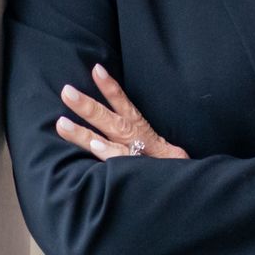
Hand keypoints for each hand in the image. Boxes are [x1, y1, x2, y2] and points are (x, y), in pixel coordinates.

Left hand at [56, 63, 189, 159]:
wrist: (192, 185)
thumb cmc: (170, 169)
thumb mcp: (161, 151)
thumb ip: (135, 145)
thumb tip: (106, 138)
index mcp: (143, 132)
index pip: (125, 105)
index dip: (111, 88)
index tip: (96, 69)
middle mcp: (141, 140)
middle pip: (112, 120)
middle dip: (88, 106)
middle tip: (66, 92)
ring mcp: (141, 156)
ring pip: (110, 141)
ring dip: (85, 133)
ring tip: (62, 124)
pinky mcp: (144, 171)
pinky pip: (122, 162)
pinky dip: (109, 153)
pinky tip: (95, 146)